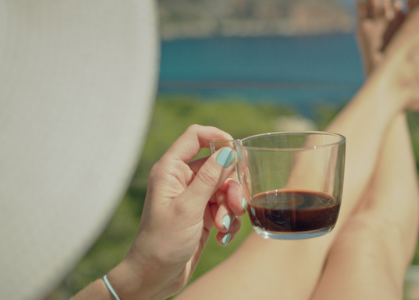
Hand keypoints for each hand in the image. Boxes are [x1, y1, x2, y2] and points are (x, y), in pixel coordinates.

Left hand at [108, 125, 244, 299]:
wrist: (155, 277)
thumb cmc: (162, 242)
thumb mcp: (188, 208)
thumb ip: (209, 178)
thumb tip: (227, 151)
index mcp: (171, 170)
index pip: (195, 137)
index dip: (217, 137)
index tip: (236, 150)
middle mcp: (182, 180)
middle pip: (218, 166)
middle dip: (231, 186)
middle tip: (235, 205)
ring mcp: (194, 198)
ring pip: (225, 189)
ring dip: (231, 207)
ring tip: (224, 226)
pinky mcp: (203, 215)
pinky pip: (225, 208)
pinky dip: (228, 220)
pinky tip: (222, 236)